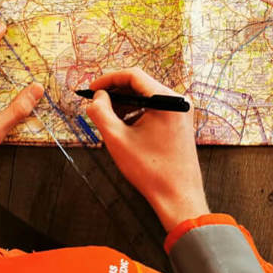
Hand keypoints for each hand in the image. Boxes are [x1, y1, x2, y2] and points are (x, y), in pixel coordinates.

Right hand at [84, 68, 208, 231]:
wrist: (178, 197)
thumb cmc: (150, 170)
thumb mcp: (117, 139)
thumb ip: (101, 112)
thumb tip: (97, 97)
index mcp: (166, 99)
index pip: (133, 75)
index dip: (108, 79)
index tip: (91, 89)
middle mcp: (177, 101)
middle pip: (140, 85)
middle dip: (115, 92)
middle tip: (96, 103)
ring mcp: (180, 112)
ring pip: (146, 97)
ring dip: (125, 104)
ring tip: (107, 118)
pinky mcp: (179, 122)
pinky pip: (154, 108)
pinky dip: (137, 113)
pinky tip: (123, 127)